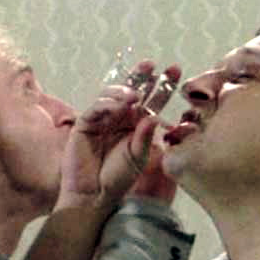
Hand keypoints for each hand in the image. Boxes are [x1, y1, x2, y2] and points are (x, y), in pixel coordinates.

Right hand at [57, 61, 180, 212]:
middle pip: (131, 90)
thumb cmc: (117, 178)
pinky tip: (119, 104)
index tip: (175, 70)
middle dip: (142, 77)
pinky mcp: (85, 123)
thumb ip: (145, 137)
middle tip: (152, 66)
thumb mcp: (138, 157)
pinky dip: (107, 104)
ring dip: (124, 90)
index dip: (162, 86)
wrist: (93, 194)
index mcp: (136, 125)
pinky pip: (96, 108)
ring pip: (112, 95)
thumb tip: (155, 117)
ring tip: (135, 95)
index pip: (151, 101)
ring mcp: (102, 119)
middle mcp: (120, 118)